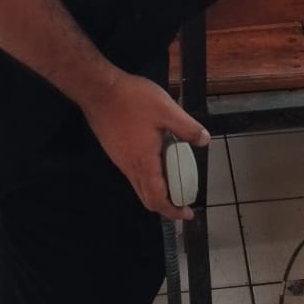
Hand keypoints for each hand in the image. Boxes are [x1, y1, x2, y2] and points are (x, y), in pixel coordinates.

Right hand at [79, 72, 210, 220]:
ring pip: (140, 186)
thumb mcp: (166, 110)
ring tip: (176, 178)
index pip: (157, 199)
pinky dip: (149, 176)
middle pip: (147, 198)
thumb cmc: (132, 99)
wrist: (98, 90)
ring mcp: (120, 160)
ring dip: (158, 190)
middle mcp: (129, 167)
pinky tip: (159, 158)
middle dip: (167, 205)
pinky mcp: (115, 151)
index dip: (173, 211)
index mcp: (143, 162)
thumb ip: (187, 127)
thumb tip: (204, 141)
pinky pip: (134, 173)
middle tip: (184, 201)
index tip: (187, 214)